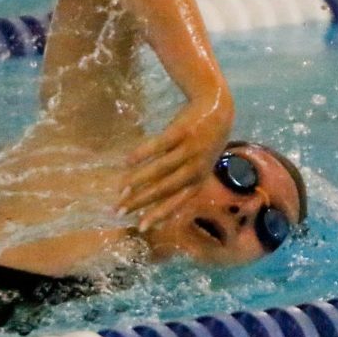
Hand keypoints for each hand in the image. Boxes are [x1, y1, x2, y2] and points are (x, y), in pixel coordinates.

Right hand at [117, 90, 232, 231]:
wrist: (218, 109)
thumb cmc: (203, 142)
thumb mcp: (198, 165)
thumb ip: (179, 180)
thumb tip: (151, 199)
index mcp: (198, 180)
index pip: (176, 202)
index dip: (157, 215)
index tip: (140, 227)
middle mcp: (195, 168)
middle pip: (163, 189)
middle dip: (140, 201)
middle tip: (119, 209)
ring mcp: (189, 150)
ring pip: (159, 170)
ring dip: (137, 180)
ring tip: (120, 188)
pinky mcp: (181, 132)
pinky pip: (157, 145)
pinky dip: (141, 154)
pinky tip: (127, 161)